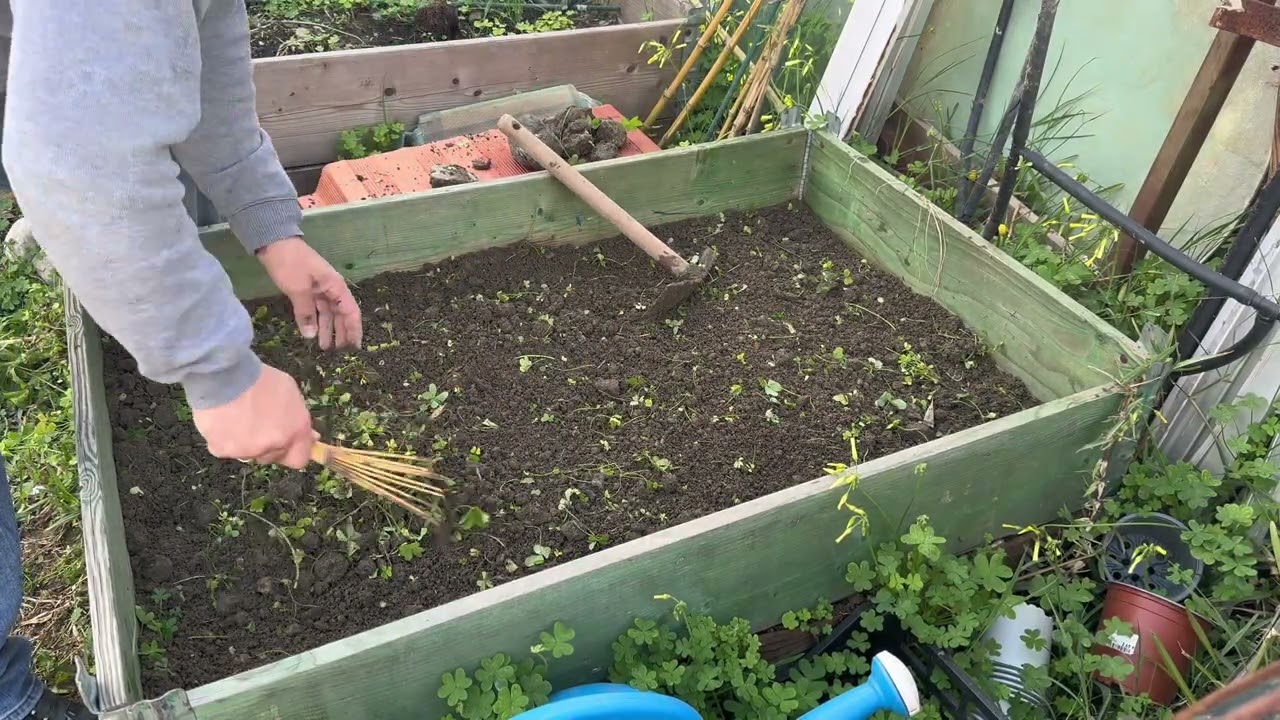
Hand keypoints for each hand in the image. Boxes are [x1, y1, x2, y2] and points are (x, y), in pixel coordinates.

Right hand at [194, 364, 316, 468]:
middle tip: (257, 423)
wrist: (225, 376)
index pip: (299, 459)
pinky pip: (224, 448)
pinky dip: (222, 438)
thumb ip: (298, 418)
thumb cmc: (259, 378)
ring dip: (244, 442)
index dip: (292, 451)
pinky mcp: (222, 450)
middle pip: (271, 456)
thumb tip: (310, 437)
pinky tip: (221, 419)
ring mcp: (247, 451)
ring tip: (236, 417)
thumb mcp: (290, 392)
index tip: (286, 443)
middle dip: (267, 444)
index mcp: (295, 431)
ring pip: (247, 453)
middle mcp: (273, 445)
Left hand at [257, 237, 361, 349]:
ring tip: (323, 347)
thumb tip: (311, 336)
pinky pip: (315, 309)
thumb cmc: (290, 263)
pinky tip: (311, 333)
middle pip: (341, 314)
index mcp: (336, 287)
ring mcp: (320, 290)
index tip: (354, 347)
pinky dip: (315, 321)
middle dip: (341, 333)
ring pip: (328, 313)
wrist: (275, 243)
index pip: (351, 312)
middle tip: (338, 353)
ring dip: (327, 329)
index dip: (354, 330)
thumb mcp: (298, 289)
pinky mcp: (308, 290)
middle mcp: (332, 289)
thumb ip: (306, 313)